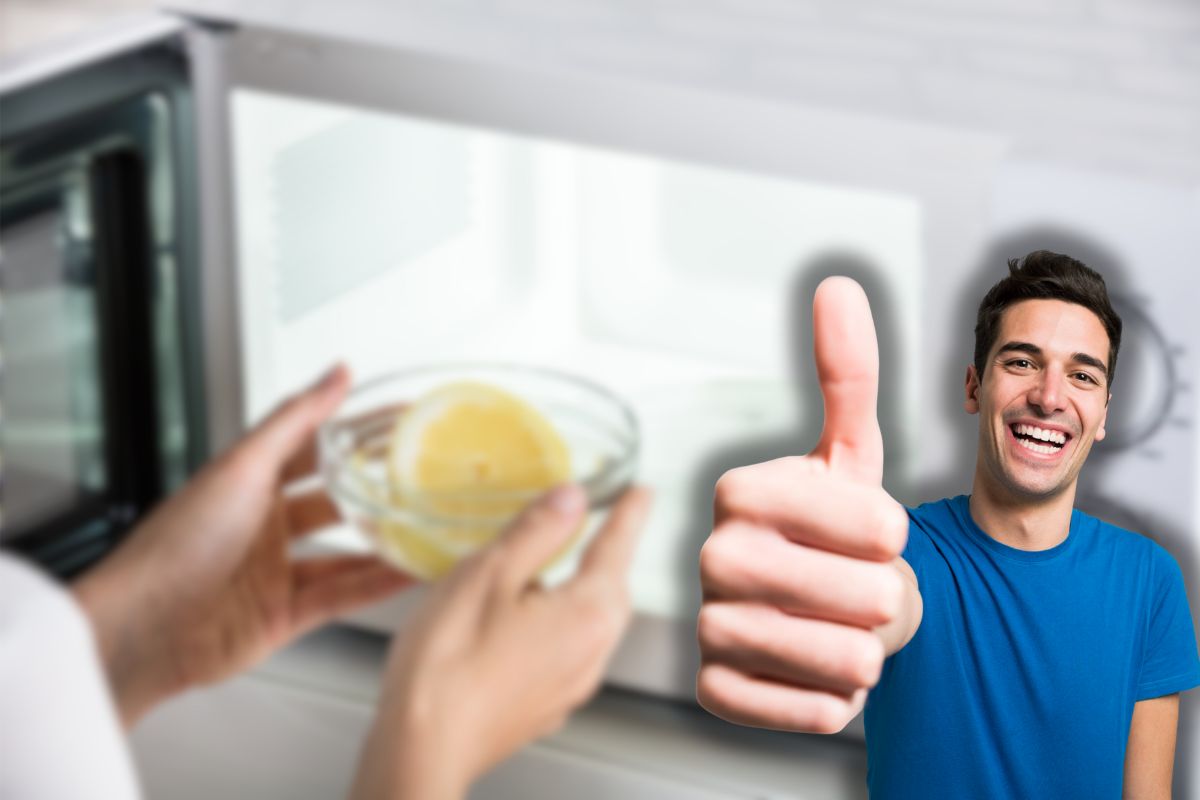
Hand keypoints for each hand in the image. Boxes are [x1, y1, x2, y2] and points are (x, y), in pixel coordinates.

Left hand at [73, 366, 411, 726]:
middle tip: (424, 477)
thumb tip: (334, 374)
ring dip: (384, 543)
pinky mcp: (285, 616)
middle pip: (335, 501)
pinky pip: (343, 595)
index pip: (316, 447)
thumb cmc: (176, 543)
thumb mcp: (243, 466)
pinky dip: (378, 586)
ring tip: (427, 530)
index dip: (358, 432)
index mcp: (249, 483)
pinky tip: (408, 574)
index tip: (401, 420)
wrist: (144, 626)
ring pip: (345, 552)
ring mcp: (275, 572)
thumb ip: (295, 420)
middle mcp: (263, 525)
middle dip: (377, 490)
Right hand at [350, 484, 651, 799]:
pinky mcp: (544, 707)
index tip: (641, 493)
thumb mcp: (488, 574)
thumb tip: (571, 498)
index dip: (629, 515)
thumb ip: (536, 531)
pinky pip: (569, 653)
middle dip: (609, 555)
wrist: (421, 746)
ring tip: (559, 568)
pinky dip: (560, 625)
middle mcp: (591, 654)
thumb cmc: (448, 664)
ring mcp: (570, 687)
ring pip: (592, 625)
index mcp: (586, 614)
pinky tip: (526, 620)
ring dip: (583, 591)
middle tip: (607, 524)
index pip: (617, 548)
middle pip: (612, 591)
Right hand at [696, 277, 920, 733]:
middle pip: (868, 596)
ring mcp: (707, 624)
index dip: (895, 537)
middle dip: (885, 599)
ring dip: (866, 651)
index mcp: (740, 489)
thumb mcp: (849, 453)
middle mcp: (711, 554)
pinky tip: (814, 670)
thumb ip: (846, 373)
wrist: (808, 609)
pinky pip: (812, 711)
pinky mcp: (714, 689)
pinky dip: (835, 699)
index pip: (879, 527)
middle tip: (852, 587)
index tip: (868, 533)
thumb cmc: (834, 531)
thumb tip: (836, 287)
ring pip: (846, 659)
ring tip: (838, 628)